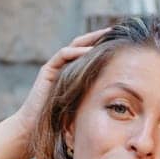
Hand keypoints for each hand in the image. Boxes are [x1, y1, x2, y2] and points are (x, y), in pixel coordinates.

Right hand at [9, 27, 111, 142]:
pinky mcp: (47, 70)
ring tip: (107, 34)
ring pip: (75, 46)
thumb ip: (97, 96)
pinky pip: (63, 55)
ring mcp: (56, 67)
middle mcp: (65, 67)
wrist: (35, 128)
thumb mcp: (84, 106)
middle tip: (117, 30)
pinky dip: (76, 51)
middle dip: (100, 36)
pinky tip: (90, 50)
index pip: (91, 53)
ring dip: (91, 39)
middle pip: (84, 45)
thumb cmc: (60, 122)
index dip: (105, 46)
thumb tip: (122, 100)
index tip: (123, 42)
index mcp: (75, 73)